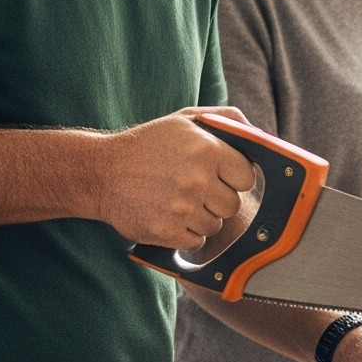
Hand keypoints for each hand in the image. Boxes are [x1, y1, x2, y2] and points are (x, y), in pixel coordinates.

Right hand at [90, 107, 257, 247]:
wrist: (100, 172)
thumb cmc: (148, 145)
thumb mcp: (184, 120)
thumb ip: (226, 120)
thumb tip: (261, 136)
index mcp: (207, 149)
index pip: (247, 178)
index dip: (233, 178)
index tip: (218, 175)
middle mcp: (197, 179)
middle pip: (233, 205)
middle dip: (216, 199)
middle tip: (192, 188)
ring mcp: (181, 207)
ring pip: (215, 225)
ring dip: (200, 217)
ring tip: (176, 200)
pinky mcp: (166, 231)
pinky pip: (195, 241)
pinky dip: (184, 233)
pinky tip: (167, 215)